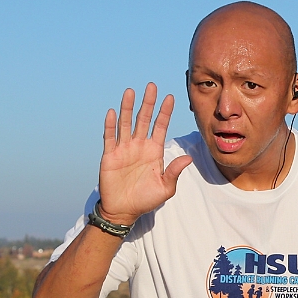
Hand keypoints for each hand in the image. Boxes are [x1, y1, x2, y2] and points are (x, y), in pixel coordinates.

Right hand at [99, 83, 191, 224]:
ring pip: (126, 124)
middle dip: (148, 103)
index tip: (171, 97)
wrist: (124, 210)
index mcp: (154, 152)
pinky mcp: (110, 156)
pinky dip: (110, 125)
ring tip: (131, 91)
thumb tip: (188, 157)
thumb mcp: (165, 188)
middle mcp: (139, 146)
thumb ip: (174, 171)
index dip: (165, 112)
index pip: (160, 127)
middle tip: (152, 86)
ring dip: (128, 108)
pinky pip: (110, 137)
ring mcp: (124, 149)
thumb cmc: (146, 200)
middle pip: (144, 120)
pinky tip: (112, 112)